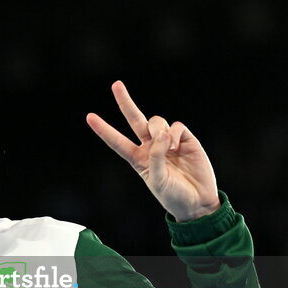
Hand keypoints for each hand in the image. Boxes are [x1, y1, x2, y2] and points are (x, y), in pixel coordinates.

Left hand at [86, 81, 220, 221]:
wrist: (198, 202)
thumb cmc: (174, 196)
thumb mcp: (158, 180)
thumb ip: (156, 156)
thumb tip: (162, 133)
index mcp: (138, 159)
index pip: (117, 142)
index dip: (104, 130)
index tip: (89, 117)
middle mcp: (151, 147)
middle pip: (135, 120)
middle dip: (125, 102)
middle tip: (116, 84)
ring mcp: (167, 142)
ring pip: (156, 122)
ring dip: (159, 130)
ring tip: (168, 148)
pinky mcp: (185, 139)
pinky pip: (176, 126)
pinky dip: (173, 133)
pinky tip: (176, 146)